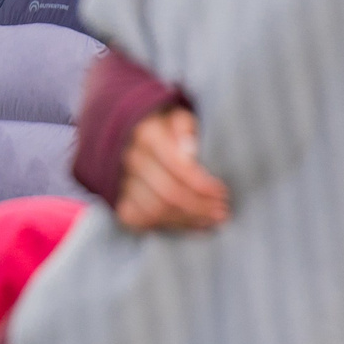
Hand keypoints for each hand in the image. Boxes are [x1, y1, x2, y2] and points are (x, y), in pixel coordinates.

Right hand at [111, 107, 229, 231]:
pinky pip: (142, 221)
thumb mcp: (180, 118)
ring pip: (156, 211)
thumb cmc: (168, 128)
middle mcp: (130, 159)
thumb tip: (189, 152)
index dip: (202, 184)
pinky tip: (192, 223)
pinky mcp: (120, 201)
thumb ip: (186, 130)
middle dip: (199, 206)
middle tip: (222, 210)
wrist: (136, 136)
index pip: (177, 168)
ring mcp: (121, 182)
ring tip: (212, 219)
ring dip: (188, 219)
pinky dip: (169, 225)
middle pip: (168, 194)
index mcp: (147, 135)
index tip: (222, 191)